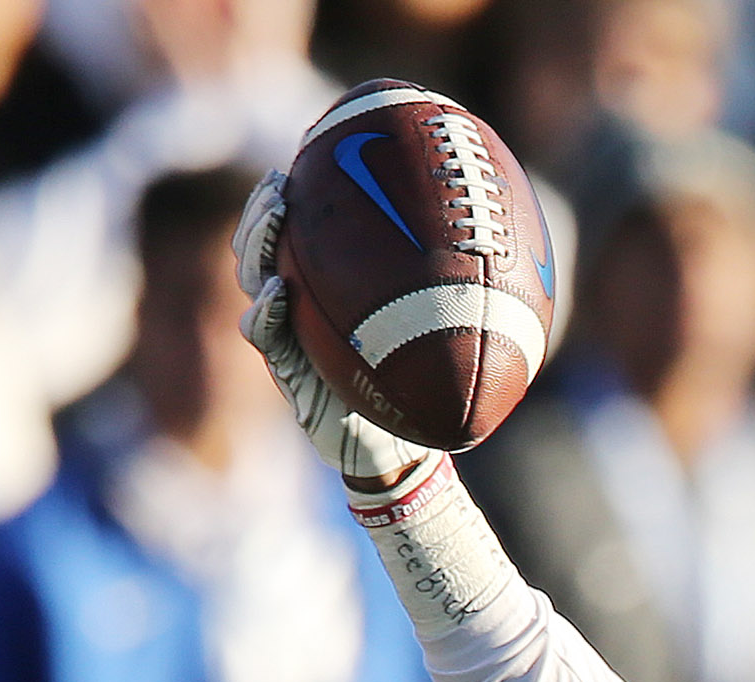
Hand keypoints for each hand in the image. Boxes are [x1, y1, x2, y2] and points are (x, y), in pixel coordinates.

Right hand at [231, 171, 435, 496]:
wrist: (405, 449)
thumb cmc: (423, 383)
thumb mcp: (441, 330)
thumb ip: (452, 285)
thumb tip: (499, 230)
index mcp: (332, 288)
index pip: (303, 232)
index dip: (297, 196)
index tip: (303, 159)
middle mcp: (304, 306)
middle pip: (265, 247)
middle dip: (263, 212)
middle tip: (277, 188)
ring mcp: (289, 337)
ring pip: (254, 282)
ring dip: (255, 248)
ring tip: (270, 223)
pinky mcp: (288, 372)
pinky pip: (267, 338)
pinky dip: (266, 313)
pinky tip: (276, 293)